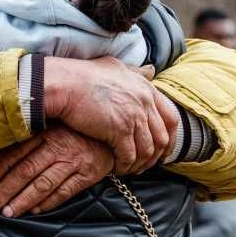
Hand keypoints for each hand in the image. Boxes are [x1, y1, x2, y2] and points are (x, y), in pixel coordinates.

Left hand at [0, 125, 114, 217]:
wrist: (114, 135)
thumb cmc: (78, 131)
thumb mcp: (55, 126)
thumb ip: (32, 137)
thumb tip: (1, 155)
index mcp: (47, 131)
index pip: (17, 151)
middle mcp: (59, 146)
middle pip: (26, 170)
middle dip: (6, 189)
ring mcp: (74, 161)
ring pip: (43, 184)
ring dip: (23, 200)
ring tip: (8, 212)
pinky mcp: (87, 174)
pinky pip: (65, 191)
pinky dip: (48, 203)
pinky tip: (35, 211)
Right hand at [43, 56, 179, 174]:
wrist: (64, 83)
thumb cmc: (83, 75)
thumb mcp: (116, 67)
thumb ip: (136, 72)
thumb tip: (151, 71)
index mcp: (146, 88)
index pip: (171, 118)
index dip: (169, 138)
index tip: (163, 150)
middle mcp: (144, 102)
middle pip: (162, 137)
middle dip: (156, 156)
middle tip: (146, 165)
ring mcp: (134, 116)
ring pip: (147, 150)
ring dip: (140, 164)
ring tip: (130, 169)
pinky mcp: (120, 130)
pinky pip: (129, 156)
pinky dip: (125, 166)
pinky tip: (117, 169)